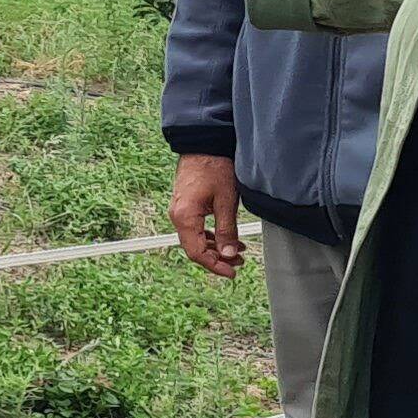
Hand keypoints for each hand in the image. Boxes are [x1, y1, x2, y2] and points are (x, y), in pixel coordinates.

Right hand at [171, 153, 243, 277]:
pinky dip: (211, 237)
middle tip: (239, 263)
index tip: (232, 272)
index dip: (214, 266)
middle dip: (217, 259)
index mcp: (185, 217)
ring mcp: (180, 211)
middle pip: (194, 248)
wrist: (203, 144)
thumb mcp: (227, 201)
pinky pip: (195, 228)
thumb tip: (228, 255)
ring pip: (195, 240)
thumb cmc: (214, 167)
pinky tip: (227, 237)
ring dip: (215, 248)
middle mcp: (178, 216)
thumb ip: (227, 230)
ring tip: (238, 251)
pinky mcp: (185, 206)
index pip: (196, 253)